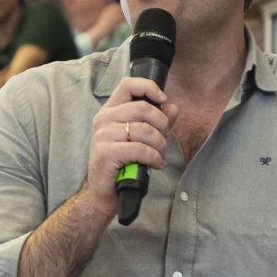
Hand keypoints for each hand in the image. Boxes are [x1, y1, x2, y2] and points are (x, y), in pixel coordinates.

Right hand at [84, 76, 177, 214]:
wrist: (104, 192)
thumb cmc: (122, 163)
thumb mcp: (140, 138)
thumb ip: (157, 121)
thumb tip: (173, 107)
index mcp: (110, 111)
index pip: (128, 85)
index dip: (149, 87)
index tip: (163, 99)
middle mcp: (104, 119)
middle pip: (143, 108)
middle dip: (161, 125)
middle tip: (162, 140)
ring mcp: (103, 135)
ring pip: (145, 130)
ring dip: (159, 145)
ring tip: (158, 155)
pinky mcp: (106, 153)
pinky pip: (140, 148)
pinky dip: (154, 157)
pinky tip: (155, 163)